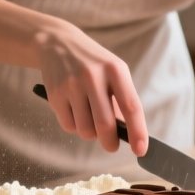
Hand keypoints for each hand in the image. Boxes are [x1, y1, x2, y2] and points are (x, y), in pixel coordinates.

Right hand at [29, 20, 147, 154]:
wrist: (57, 42)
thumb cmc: (93, 64)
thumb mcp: (112, 72)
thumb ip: (121, 99)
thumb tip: (129, 134)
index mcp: (115, 70)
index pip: (131, 107)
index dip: (138, 132)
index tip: (141, 151)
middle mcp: (93, 76)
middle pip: (105, 124)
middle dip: (110, 142)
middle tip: (111, 146)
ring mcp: (71, 85)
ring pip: (85, 129)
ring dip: (90, 134)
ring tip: (89, 121)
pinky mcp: (54, 93)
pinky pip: (68, 125)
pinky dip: (74, 126)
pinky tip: (75, 112)